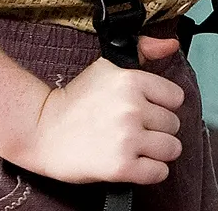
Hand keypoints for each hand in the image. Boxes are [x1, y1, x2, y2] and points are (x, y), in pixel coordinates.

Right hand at [11, 36, 184, 183]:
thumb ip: (143, 51)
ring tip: (139, 147)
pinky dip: (152, 172)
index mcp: (131, 81)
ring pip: (171, 149)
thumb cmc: (75, 101)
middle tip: (136, 130)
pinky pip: (159, 172)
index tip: (148, 110)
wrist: (42, 131)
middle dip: (158, 129)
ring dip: (159, 152)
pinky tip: (138, 164)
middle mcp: (131, 109)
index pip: (175, 98)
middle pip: (173, 124)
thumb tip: (170, 45)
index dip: (163, 105)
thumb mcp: (107, 66)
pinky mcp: (120, 167)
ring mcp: (126, 139)